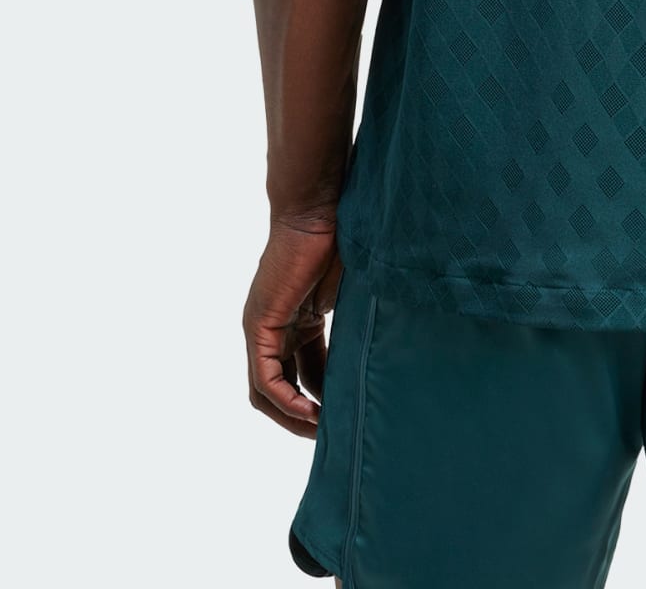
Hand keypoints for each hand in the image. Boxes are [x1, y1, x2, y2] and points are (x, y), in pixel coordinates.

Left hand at [244, 216, 342, 437]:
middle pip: (278, 390)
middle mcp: (271, 329)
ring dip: (292, 417)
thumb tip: (385, 349)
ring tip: (323, 431)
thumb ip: (352, 325)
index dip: (320, 399)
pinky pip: (265, 378)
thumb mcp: (348, 294)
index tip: (346, 415)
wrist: (319, 209)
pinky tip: (311, 412)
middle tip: (332, 435)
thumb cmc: (339, 238)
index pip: (301, 373)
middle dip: (303, 416)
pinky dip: (286, 400)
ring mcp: (261, 328)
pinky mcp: (260, 325)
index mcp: (294, 321)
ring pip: (266, 391)